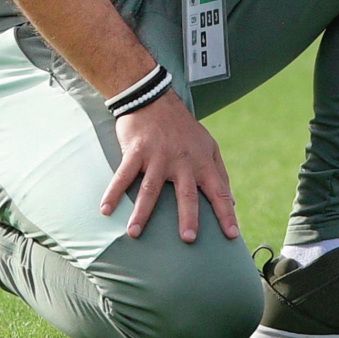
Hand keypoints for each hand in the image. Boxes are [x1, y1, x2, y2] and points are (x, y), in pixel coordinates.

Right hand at [99, 91, 238, 243]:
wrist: (155, 98)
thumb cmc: (184, 128)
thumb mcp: (209, 146)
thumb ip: (220, 173)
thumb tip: (233, 201)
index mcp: (203, 162)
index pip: (219, 191)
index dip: (226, 213)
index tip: (232, 235)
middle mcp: (182, 161)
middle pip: (186, 193)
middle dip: (188, 216)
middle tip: (188, 239)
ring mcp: (158, 156)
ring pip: (150, 189)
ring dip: (141, 212)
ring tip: (133, 233)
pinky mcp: (136, 151)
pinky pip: (123, 175)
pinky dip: (113, 192)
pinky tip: (105, 209)